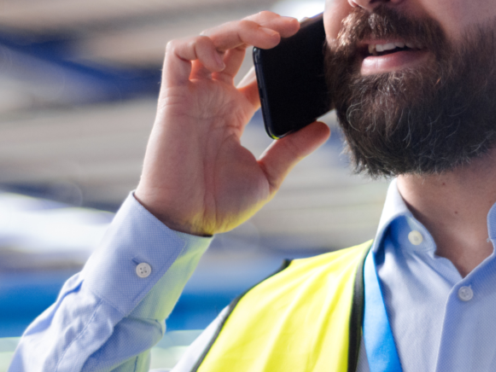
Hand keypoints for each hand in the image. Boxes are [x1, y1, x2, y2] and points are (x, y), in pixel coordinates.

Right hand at [135, 12, 330, 236]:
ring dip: (239, 29)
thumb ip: (291, 151)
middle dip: (262, 26)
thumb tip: (322, 128)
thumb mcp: (266, 178)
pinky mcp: (173, 98)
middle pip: (236, 44)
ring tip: (270, 38)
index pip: (257, 69)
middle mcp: (213, 98)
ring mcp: (192, 95)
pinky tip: (222, 61)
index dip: (279, 53)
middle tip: (293, 27)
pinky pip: (178, 53)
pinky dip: (199, 45)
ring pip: (210, 40)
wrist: (183, 221)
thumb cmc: (217, 206)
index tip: (305, 45)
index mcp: (234, 113)